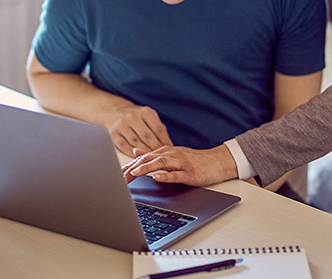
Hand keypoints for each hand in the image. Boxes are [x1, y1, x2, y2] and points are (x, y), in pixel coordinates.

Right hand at [106, 105, 172, 155]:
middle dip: (155, 149)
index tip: (169, 151)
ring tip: (151, 159)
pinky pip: (125, 146)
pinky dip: (132, 154)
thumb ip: (159, 130)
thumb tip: (170, 146)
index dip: (164, 142)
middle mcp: (133, 117)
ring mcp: (122, 125)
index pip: (158, 130)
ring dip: (145, 153)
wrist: (115, 110)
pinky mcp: (114, 134)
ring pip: (136, 143)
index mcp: (145, 112)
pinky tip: (138, 157)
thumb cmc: (137, 117)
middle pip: (147, 137)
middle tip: (160, 158)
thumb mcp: (149, 117)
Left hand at [121, 145, 237, 186]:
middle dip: (132, 168)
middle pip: (148, 160)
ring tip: (134, 174)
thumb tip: (136, 151)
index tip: (115, 174)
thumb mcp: (172, 154)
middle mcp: (170, 155)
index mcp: (165, 152)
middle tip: (118, 177)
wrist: (217, 161)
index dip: (128, 166)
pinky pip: (176, 174)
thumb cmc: (194, 160)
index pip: (142, 159)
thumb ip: (153, 154)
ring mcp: (180, 163)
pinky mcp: (190, 172)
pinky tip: (157, 179)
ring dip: (146, 169)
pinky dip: (166, 176)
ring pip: (160, 164)